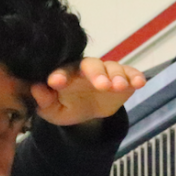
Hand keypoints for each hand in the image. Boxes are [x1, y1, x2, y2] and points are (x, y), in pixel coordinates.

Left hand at [31, 58, 145, 126]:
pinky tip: (140, 83)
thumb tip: (35, 89)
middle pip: (92, 66)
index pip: (62, 71)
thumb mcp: (52, 110)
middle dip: (97, 74)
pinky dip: (136, 76)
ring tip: (119, 86)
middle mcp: (87, 69)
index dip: (59, 75)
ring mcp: (107, 72)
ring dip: (117, 77)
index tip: (55, 82)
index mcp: (67, 74)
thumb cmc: (66, 106)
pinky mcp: (124, 78)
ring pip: (113, 69)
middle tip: (102, 86)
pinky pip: (131, 74)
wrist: (87, 108)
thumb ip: (44, 101)